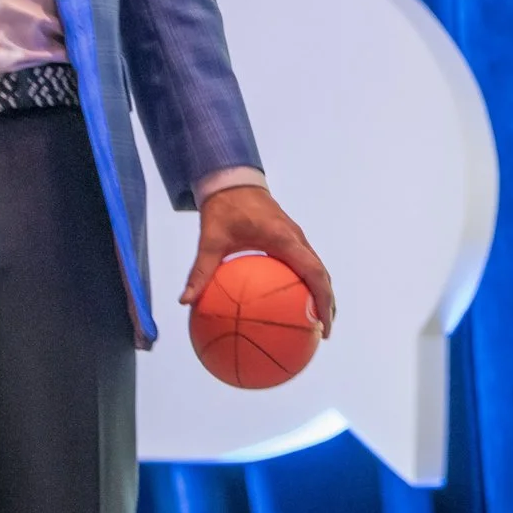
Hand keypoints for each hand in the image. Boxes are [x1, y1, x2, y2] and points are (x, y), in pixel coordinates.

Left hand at [182, 186, 335, 334]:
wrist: (233, 180)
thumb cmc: (224, 208)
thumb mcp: (211, 239)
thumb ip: (201, 270)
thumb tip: (186, 301)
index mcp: (284, 240)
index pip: (314, 273)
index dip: (323, 300)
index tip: (323, 324)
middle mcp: (296, 239)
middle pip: (322, 275)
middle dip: (327, 303)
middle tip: (321, 332)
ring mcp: (295, 238)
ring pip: (317, 269)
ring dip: (320, 294)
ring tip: (313, 322)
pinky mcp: (289, 238)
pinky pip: (304, 264)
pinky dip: (306, 284)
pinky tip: (290, 302)